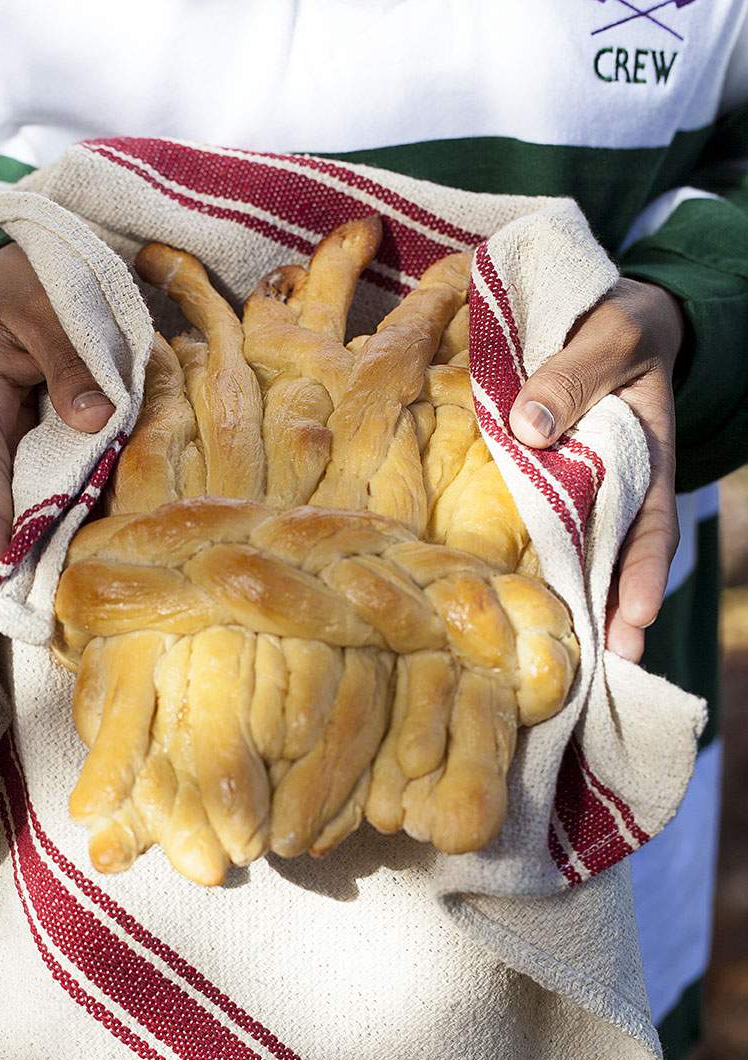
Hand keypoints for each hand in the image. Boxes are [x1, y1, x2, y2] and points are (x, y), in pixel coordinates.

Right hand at [0, 243, 115, 578]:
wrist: (34, 270)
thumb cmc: (30, 279)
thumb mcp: (44, 304)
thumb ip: (70, 359)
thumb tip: (97, 419)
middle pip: (12, 501)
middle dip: (26, 553)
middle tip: (41, 609)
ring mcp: (28, 442)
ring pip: (46, 497)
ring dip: (62, 538)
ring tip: (78, 593)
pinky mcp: (60, 443)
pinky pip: (75, 479)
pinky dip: (91, 505)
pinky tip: (114, 543)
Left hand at [508, 277, 683, 662]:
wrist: (594, 305)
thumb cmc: (616, 320)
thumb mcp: (612, 333)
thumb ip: (577, 374)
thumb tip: (528, 428)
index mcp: (644, 457)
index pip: (650, 526)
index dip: (643, 574)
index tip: (634, 618)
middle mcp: (607, 483)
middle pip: (607, 559)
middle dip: (602, 615)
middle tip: (594, 672)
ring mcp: (568, 485)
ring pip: (564, 550)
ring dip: (557, 599)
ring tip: (545, 658)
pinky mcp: (529, 478)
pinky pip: (521, 521)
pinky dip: (515, 556)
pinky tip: (491, 593)